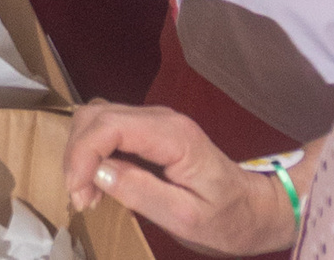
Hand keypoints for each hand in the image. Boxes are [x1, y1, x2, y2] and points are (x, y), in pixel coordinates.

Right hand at [62, 103, 300, 258]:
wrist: (256, 211)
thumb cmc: (227, 219)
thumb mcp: (186, 217)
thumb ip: (141, 192)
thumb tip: (98, 172)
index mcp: (173, 135)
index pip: (109, 125)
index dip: (83, 155)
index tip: (79, 193)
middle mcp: (161, 118)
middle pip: (96, 115)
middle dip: (77, 154)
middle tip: (81, 197)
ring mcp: (155, 121)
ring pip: (96, 118)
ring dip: (82, 152)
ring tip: (88, 193)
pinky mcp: (149, 131)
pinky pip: (107, 129)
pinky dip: (92, 152)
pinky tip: (98, 181)